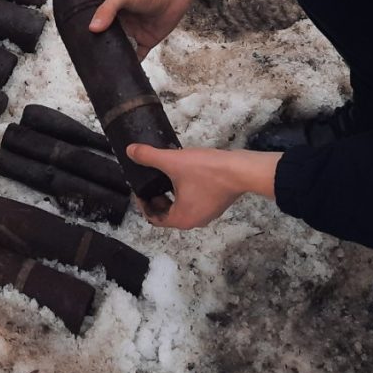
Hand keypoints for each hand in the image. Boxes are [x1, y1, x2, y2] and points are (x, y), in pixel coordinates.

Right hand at [88, 0, 217, 59]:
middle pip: (108, 40)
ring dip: (115, 59)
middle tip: (90, 64)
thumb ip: (107, 10)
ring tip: (104, 72)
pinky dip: (133, 64)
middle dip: (101, 50)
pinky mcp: (147, 41)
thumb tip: (93, 28)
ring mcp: (134, 33)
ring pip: (121, 50)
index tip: (80, 48)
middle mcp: (121, 24)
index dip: (90, 36)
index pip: (97, 26)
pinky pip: (138, 56)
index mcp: (112, 12)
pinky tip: (125, 72)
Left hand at [126, 142, 281, 229]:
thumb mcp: (173, 161)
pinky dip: (184, 192)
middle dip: (155, 198)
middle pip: (166, 214)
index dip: (142, 203)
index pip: (153, 218)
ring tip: (164, 174)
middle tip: (149, 180)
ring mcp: (208, 214)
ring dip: (170, 195)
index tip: (139, 187)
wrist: (242, 170)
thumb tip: (130, 151)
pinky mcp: (217, 204)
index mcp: (180, 218)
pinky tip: (183, 174)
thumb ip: (149, 156)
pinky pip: (193, 202)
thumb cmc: (206, 170)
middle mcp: (194, 221)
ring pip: (181, 207)